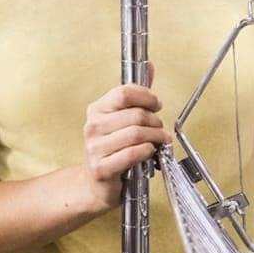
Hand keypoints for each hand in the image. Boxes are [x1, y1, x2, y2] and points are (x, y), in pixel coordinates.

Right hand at [80, 75, 171, 212]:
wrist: (96, 185)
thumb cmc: (112, 150)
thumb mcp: (121, 120)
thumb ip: (136, 95)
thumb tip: (150, 67)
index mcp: (96, 110)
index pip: (123, 93)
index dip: (146, 97)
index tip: (156, 104)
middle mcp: (92, 126)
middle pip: (134, 115)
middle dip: (155, 121)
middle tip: (160, 127)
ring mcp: (94, 147)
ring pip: (136, 134)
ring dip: (155, 137)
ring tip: (159, 140)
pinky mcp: (101, 167)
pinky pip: (132, 154)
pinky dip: (146, 152)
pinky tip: (150, 152)